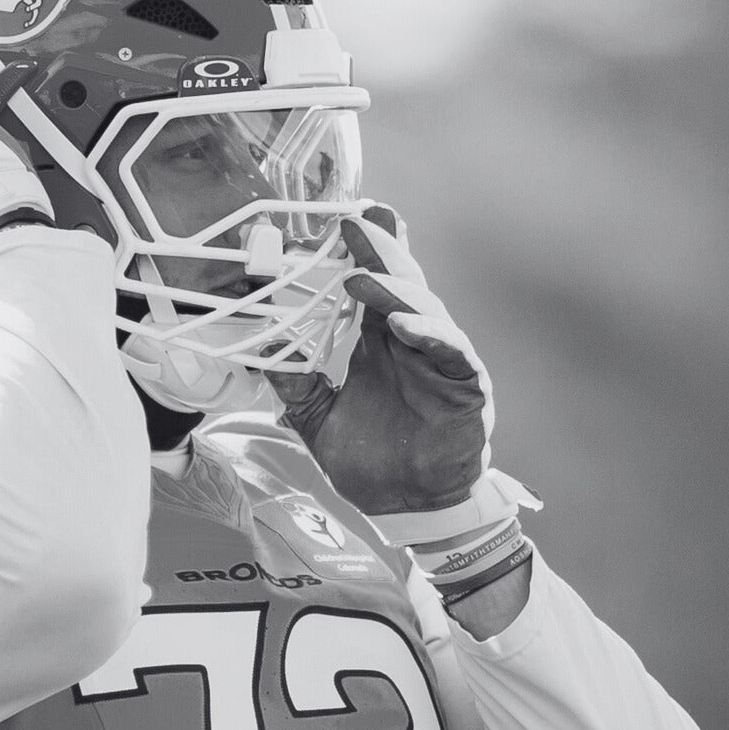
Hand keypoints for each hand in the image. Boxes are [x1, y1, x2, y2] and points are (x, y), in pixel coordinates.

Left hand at [272, 205, 492, 520]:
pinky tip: (406, 325)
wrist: (410, 508)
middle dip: (379, 250)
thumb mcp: (318, 421)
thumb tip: (261, 352)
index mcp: (380, 343)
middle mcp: (413, 342)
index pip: (370, 285)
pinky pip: (452, 353)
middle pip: (399, 283)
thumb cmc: (374, 461)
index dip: (357, 253)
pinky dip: (431, 335)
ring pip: (424, 311)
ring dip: (393, 291)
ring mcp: (442, 361)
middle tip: (357, 221)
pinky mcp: (467, 387)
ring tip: (363, 277)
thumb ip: (295, 385)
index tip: (335, 223)